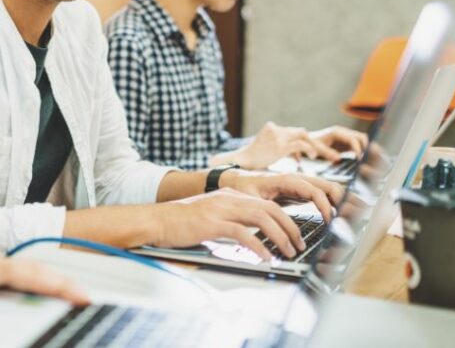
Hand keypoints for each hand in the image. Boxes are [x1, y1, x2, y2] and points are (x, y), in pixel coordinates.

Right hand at [150, 189, 309, 260]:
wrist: (155, 221)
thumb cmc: (180, 223)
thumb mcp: (211, 217)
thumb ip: (231, 221)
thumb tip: (251, 238)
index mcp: (230, 196)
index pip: (267, 204)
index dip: (286, 220)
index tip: (295, 236)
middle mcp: (228, 198)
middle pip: (270, 209)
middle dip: (290, 228)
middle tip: (299, 245)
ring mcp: (220, 209)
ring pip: (261, 218)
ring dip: (280, 236)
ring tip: (287, 252)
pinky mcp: (212, 223)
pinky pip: (242, 233)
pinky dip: (258, 246)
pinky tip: (265, 257)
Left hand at [222, 170, 344, 222]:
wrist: (234, 180)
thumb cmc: (242, 189)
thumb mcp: (252, 200)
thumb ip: (266, 210)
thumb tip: (277, 224)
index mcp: (286, 180)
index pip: (314, 191)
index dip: (324, 206)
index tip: (330, 221)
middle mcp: (296, 179)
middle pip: (327, 185)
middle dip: (343, 198)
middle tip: (355, 215)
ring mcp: (300, 183)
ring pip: (327, 187)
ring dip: (341, 199)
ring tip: (354, 213)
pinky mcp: (300, 189)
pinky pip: (321, 193)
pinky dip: (333, 200)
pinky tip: (339, 212)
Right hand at [236, 122, 325, 167]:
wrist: (239, 162)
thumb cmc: (253, 160)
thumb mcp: (268, 150)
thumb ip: (283, 149)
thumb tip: (297, 156)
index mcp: (273, 129)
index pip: (295, 132)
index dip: (308, 142)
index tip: (317, 153)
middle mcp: (276, 129)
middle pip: (302, 132)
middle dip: (319, 143)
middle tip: (332, 155)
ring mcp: (277, 136)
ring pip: (304, 136)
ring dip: (319, 147)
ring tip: (330, 157)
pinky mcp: (279, 145)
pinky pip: (300, 145)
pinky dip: (309, 150)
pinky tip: (314, 157)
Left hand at [310, 125, 367, 159]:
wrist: (307, 142)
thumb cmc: (311, 144)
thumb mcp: (317, 149)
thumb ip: (327, 152)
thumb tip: (339, 158)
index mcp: (336, 132)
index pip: (353, 138)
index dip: (358, 148)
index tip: (359, 159)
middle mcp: (343, 132)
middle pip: (361, 137)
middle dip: (365, 148)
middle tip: (365, 160)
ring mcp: (345, 137)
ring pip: (361, 141)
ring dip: (364, 150)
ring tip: (363, 162)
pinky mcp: (346, 143)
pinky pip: (357, 146)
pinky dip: (360, 153)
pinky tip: (358, 162)